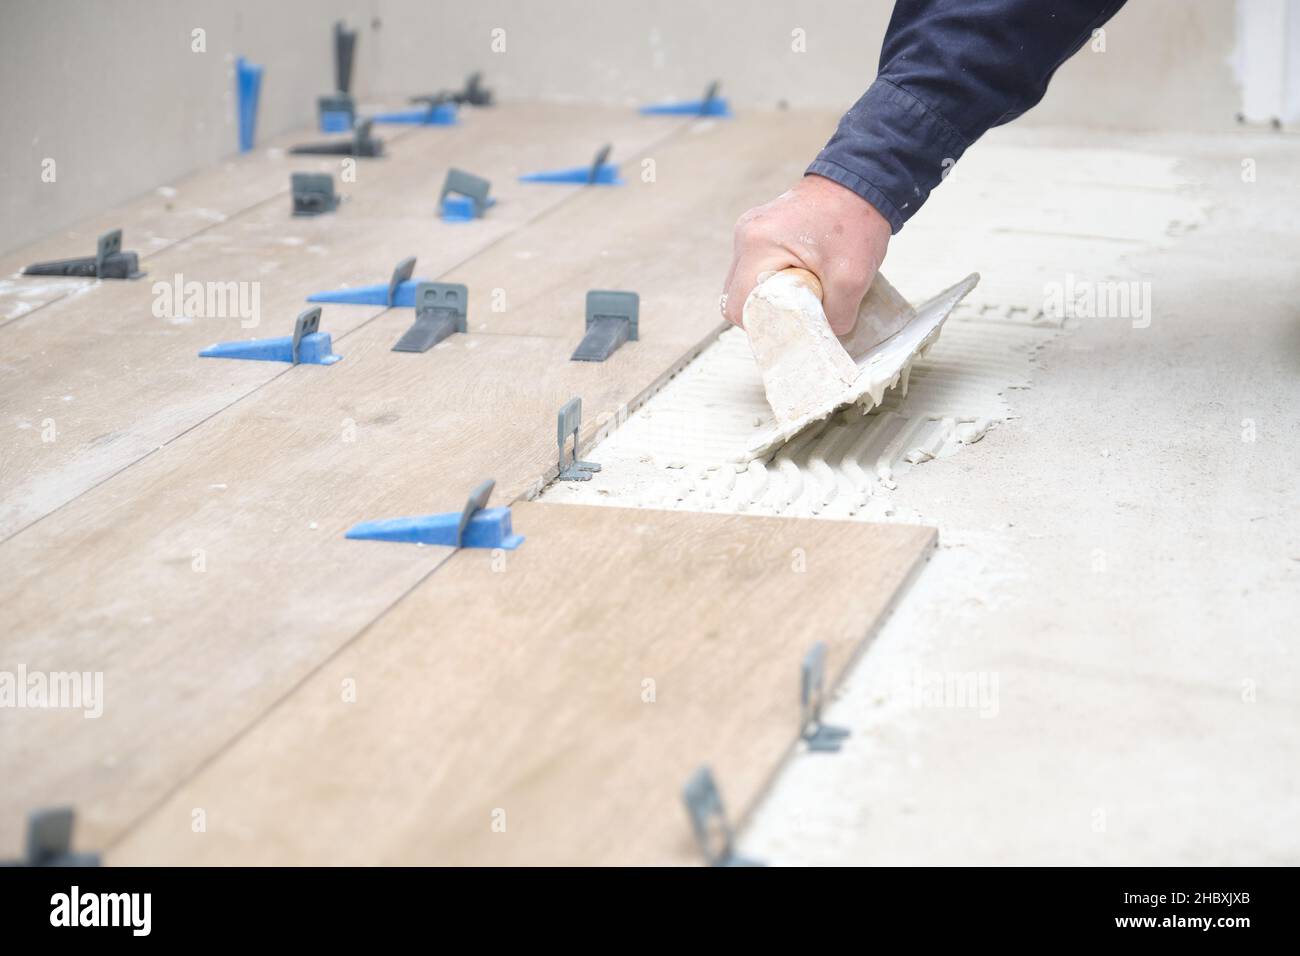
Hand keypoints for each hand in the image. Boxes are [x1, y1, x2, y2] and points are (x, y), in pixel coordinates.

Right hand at [722, 174, 890, 334]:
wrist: (865, 181)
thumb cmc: (856, 222)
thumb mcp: (852, 279)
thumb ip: (835, 318)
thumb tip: (823, 337)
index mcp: (758, 244)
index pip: (737, 306)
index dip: (760, 327)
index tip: (787, 331)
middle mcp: (746, 235)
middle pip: (737, 296)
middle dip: (765, 314)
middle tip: (795, 318)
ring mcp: (750, 231)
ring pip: (747, 284)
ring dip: (770, 298)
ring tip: (801, 297)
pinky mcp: (762, 230)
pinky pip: (758, 268)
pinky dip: (775, 281)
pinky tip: (800, 281)